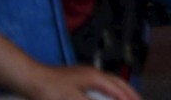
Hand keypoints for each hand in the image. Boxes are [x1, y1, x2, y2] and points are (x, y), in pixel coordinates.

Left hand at [22, 65, 140, 99]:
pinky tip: (105, 96)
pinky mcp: (77, 78)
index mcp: (95, 77)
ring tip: (127, 97)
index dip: (129, 98)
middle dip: (130, 92)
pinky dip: (109, 90)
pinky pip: (101, 84)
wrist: (31, 79)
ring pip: (110, 82)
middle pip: (118, 82)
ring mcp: (85, 74)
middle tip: (139, 99)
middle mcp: (93, 73)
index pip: (118, 89)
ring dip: (120, 90)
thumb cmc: (49, 89)